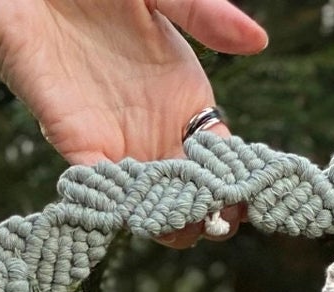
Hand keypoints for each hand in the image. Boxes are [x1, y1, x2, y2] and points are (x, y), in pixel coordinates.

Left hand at [0, 0, 266, 242]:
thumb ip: (204, 12)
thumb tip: (258, 40)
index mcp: (183, 96)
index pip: (221, 155)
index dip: (237, 179)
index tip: (247, 195)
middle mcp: (154, 129)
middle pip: (190, 193)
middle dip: (206, 214)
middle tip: (215, 221)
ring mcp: (116, 142)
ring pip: (150, 203)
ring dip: (166, 221)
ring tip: (180, 227)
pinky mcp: (75, 145)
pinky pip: (103, 189)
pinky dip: (119, 206)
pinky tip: (135, 213)